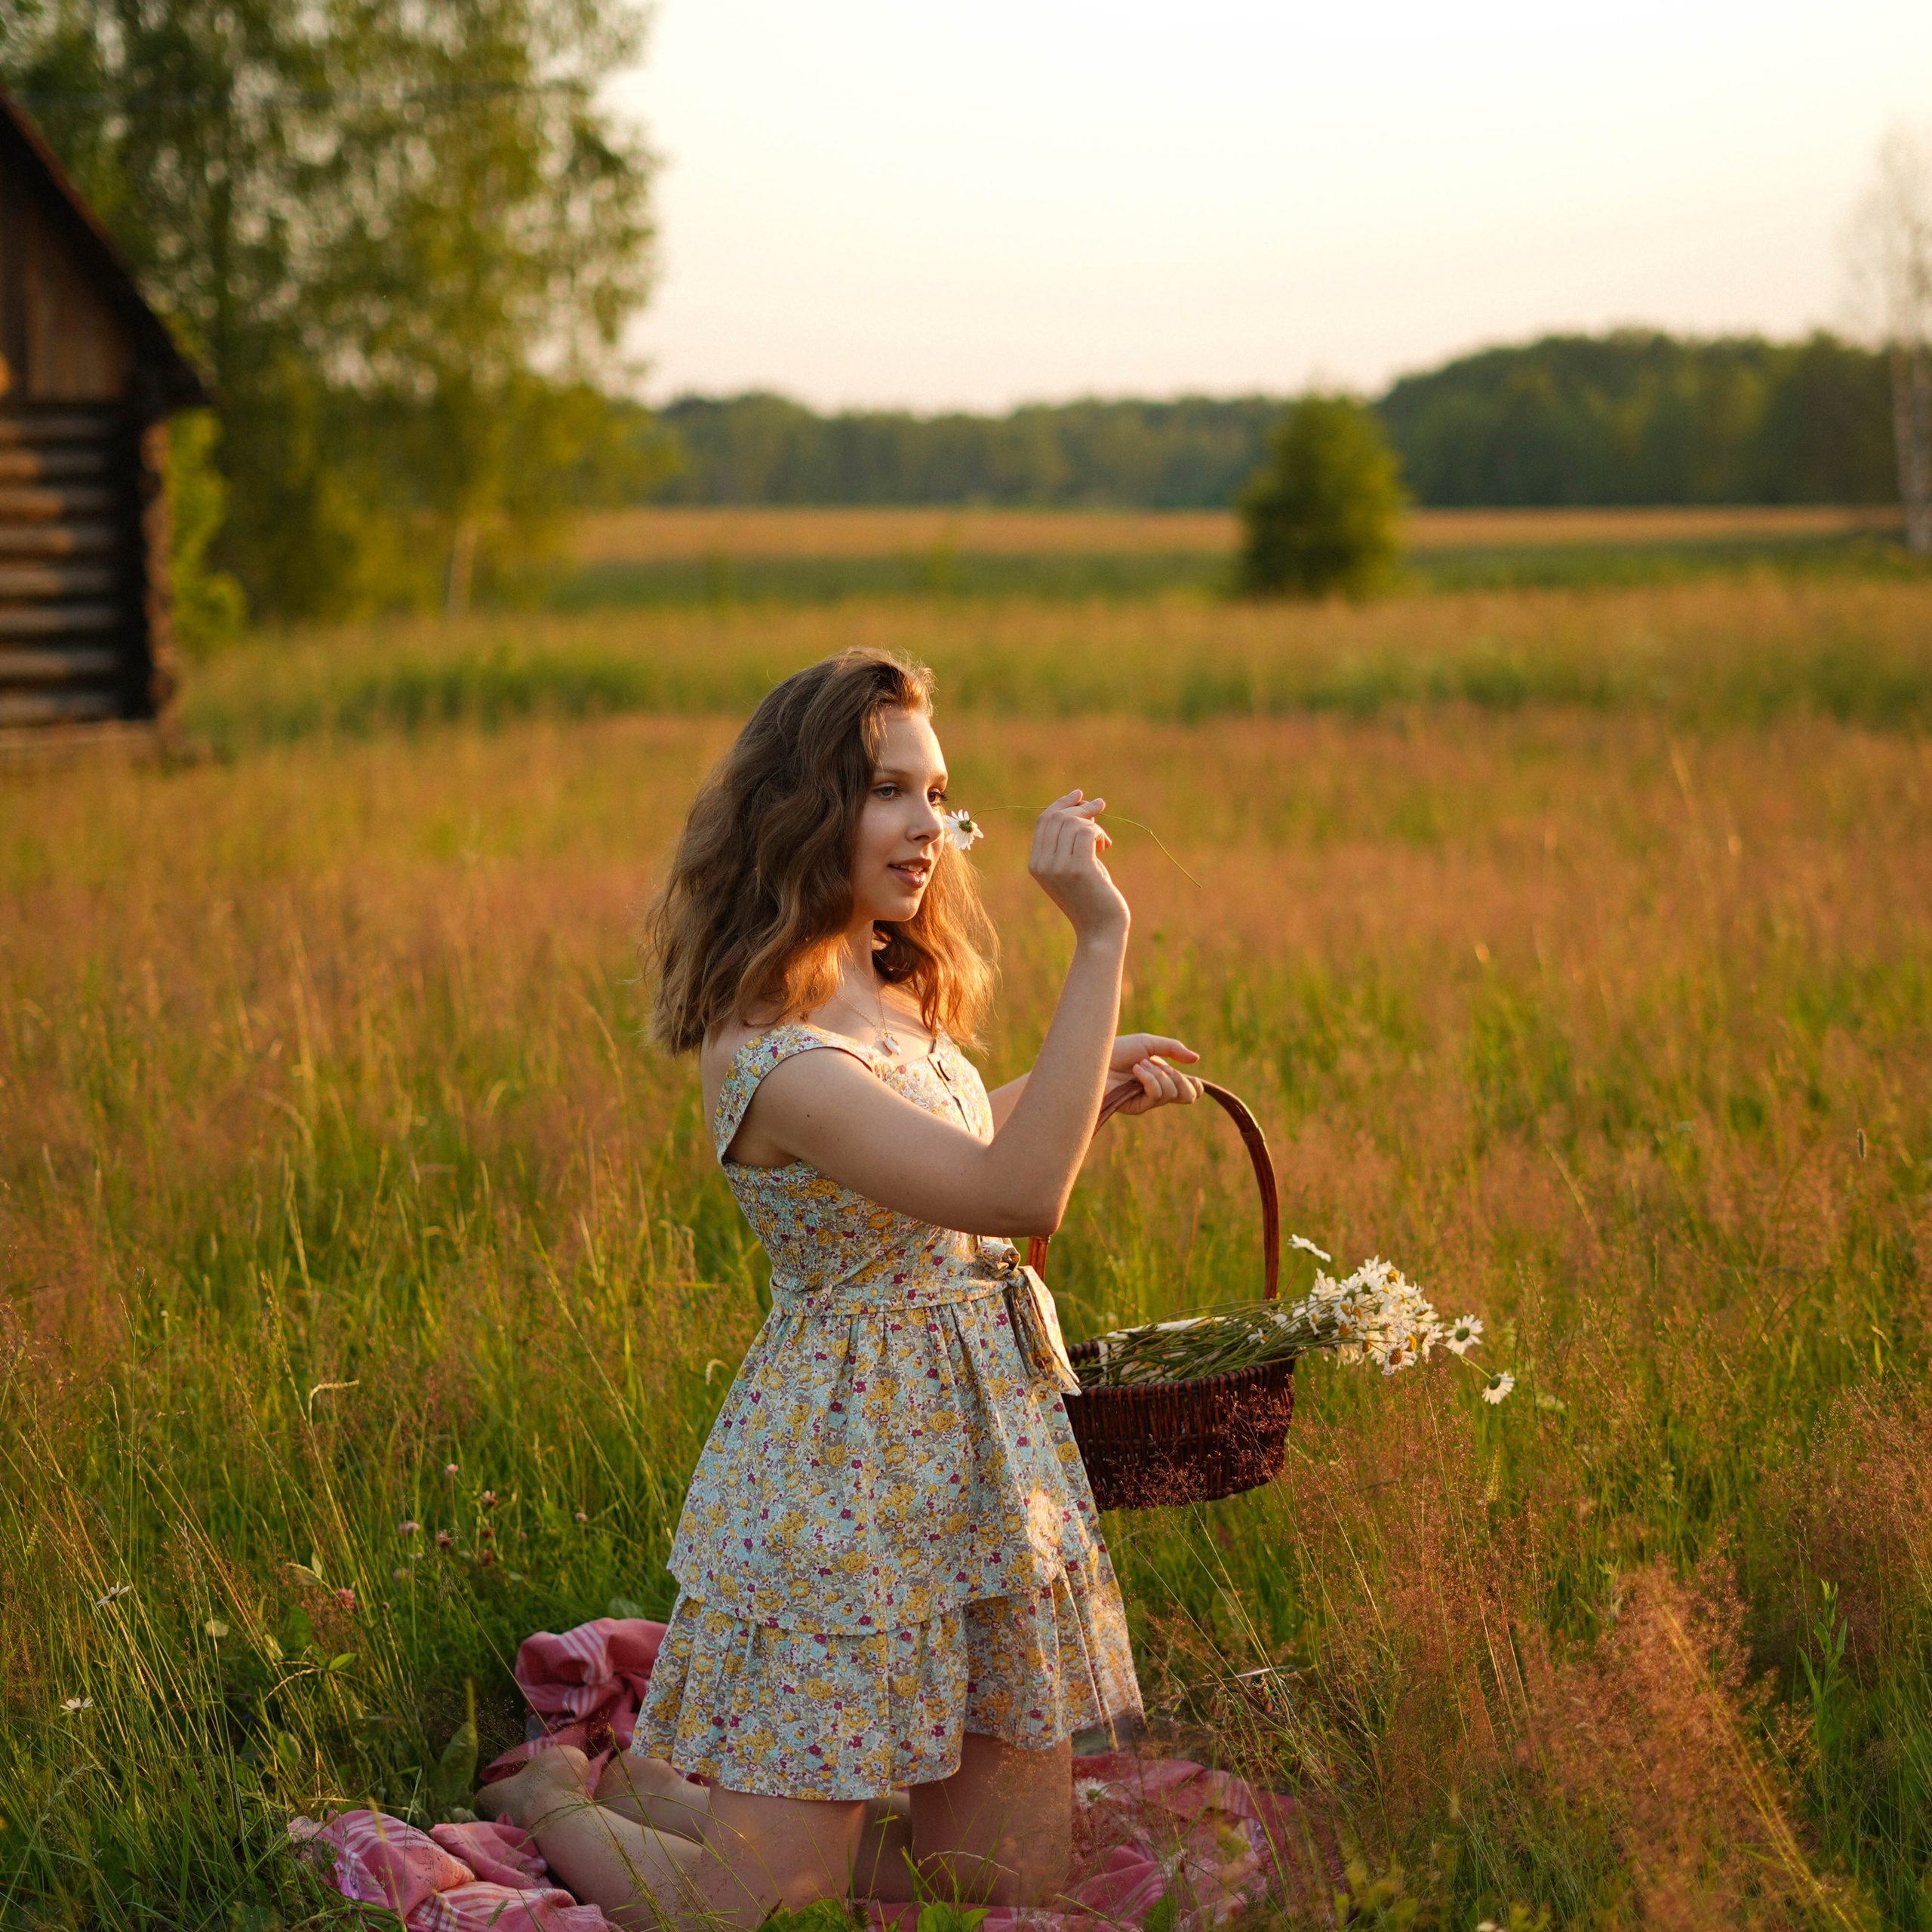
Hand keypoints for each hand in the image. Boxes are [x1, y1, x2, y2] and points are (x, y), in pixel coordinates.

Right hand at [1029, 790, 1129, 940]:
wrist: (1100, 930)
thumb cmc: (1092, 898)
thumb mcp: (1074, 867)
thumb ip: (1069, 843)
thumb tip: (1082, 806)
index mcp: (1036, 864)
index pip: (1044, 822)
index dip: (1061, 804)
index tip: (1079, 795)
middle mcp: (1042, 865)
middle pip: (1058, 818)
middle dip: (1081, 808)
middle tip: (1100, 806)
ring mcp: (1058, 867)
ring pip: (1074, 824)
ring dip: (1094, 824)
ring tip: (1104, 842)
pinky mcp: (1079, 869)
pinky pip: (1088, 832)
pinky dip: (1099, 833)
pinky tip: (1105, 846)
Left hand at [1105, 1034, 1203, 1115]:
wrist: (1094, 1057)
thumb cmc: (1117, 1049)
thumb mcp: (1148, 1043)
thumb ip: (1173, 1049)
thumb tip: (1196, 1059)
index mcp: (1163, 1077)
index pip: (1189, 1091)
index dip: (1196, 1086)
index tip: (1190, 1075)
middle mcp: (1157, 1091)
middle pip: (1187, 1097)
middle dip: (1182, 1080)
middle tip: (1166, 1068)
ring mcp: (1147, 1100)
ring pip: (1171, 1094)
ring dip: (1159, 1074)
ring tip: (1140, 1064)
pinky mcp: (1137, 1107)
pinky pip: (1156, 1095)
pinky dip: (1149, 1079)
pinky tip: (1136, 1070)